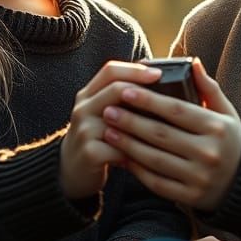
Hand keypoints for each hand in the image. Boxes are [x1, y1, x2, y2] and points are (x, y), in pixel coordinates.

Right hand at [59, 60, 161, 199]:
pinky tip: (154, 153)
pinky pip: (120, 148)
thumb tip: (157, 78)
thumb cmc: (97, 138)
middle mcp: (83, 108)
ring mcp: (84, 130)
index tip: (158, 73)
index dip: (135, 69)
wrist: (71, 171)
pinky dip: (139, 150)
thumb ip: (121, 98)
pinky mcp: (89, 153)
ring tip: (167, 126)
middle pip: (115, 89)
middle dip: (145, 91)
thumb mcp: (102, 113)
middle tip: (169, 98)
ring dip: (145, 122)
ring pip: (120, 119)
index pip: (110, 70)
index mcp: (88, 94)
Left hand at [101, 58, 240, 211]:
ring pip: (155, 159)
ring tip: (109, 130)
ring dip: (128, 144)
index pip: (177, 110)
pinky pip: (157, 182)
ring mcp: (199, 177)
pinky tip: (122, 157)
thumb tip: (192, 62)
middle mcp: (209, 153)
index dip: (149, 100)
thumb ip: (210, 89)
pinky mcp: (190, 197)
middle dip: (131, 121)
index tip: (126, 90)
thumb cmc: (230, 142)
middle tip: (108, 110)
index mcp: (218, 128)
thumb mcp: (227, 114)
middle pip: (161, 134)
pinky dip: (137, 169)